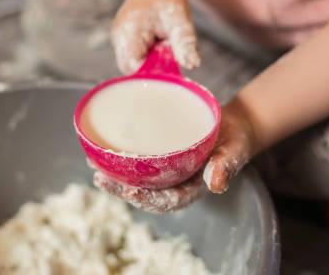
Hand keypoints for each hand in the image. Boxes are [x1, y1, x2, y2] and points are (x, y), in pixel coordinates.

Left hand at [93, 99, 260, 211]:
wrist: (233, 127)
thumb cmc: (234, 141)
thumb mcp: (234, 151)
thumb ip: (225, 166)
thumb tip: (217, 183)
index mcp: (193, 189)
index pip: (168, 201)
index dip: (148, 199)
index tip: (130, 191)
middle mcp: (176, 185)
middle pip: (146, 194)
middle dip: (121, 190)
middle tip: (100, 180)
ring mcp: (167, 175)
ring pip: (138, 181)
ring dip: (116, 178)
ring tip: (94, 169)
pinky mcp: (161, 162)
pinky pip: (139, 166)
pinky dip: (121, 162)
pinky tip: (102, 154)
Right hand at [111, 0, 199, 73]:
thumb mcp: (180, 18)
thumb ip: (184, 42)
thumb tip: (192, 65)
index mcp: (127, 33)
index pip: (132, 68)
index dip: (151, 74)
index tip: (170, 66)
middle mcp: (119, 41)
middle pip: (133, 71)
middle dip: (155, 69)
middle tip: (170, 51)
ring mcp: (120, 44)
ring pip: (137, 67)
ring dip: (155, 63)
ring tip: (164, 42)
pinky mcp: (127, 45)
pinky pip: (139, 60)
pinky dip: (153, 58)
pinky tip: (160, 44)